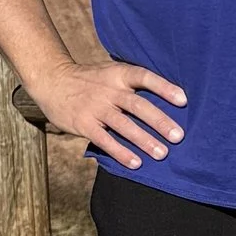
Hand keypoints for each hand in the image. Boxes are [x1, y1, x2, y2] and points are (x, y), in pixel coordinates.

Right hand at [32, 56, 186, 172]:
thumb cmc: (90, 80)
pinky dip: (121, 152)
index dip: (164, 87)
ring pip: (124, 125)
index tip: (183, 100)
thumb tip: (166, 98)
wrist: (52, 80)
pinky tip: (136, 163)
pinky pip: (105, 140)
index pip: (144, 77)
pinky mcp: (83, 124)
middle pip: (138, 105)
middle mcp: (108, 90)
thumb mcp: (110, 72)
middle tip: (178, 137)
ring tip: (162, 154)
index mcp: (118, 74)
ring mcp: (95, 108)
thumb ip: (132, 83)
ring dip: (144, 140)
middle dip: (160, 121)